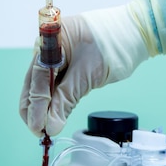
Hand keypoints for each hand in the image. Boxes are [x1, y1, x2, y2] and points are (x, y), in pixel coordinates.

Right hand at [19, 0, 165, 136]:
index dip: (34, 106)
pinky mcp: (65, 67)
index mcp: (48, 42)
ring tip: (47, 129)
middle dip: (34, 109)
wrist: (133, 33)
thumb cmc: (111, 46)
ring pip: (41, 87)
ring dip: (42, 108)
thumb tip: (51, 127)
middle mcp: (47, 49)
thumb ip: (65, 100)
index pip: (35, 79)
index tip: (39, 128)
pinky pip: (54, 87)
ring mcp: (55, 58)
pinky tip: (54, 117)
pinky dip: (53, 102)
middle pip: (32, 84)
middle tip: (41, 133)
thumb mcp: (86, 75)